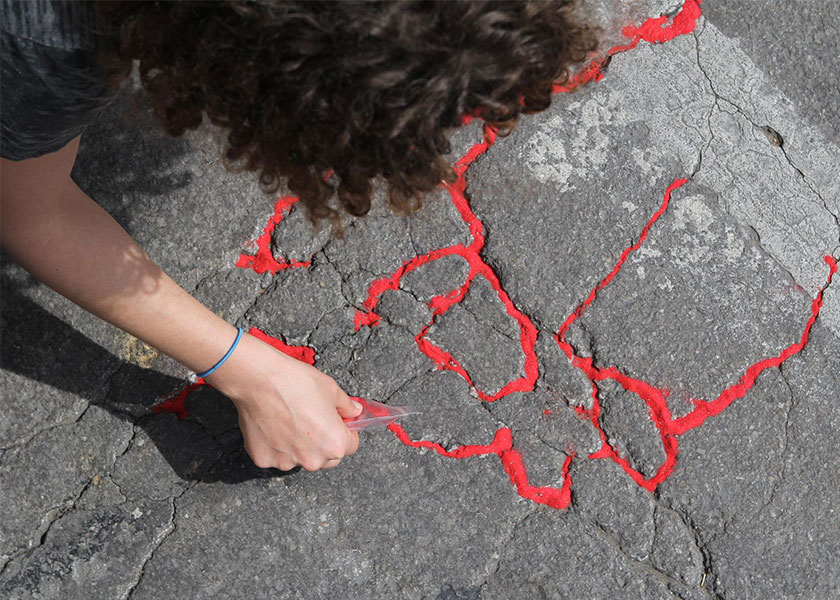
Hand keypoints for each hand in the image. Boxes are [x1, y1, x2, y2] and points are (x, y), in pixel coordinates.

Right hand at [205, 332, 361, 470]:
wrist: (260, 380)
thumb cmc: (295, 383)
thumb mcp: (331, 389)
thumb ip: (347, 406)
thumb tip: (353, 411)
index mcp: (334, 444)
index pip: (350, 446)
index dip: (347, 432)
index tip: (340, 424)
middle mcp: (312, 459)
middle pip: (327, 458)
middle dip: (325, 443)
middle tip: (315, 421)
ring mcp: (287, 462)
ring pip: (300, 458)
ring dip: (300, 446)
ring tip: (291, 421)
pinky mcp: (264, 459)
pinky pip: (277, 456)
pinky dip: (277, 445)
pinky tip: (274, 426)